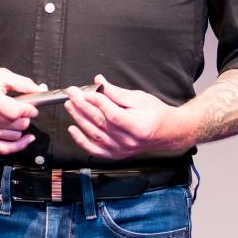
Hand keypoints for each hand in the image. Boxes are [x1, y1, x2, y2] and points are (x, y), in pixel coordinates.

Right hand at [0, 67, 46, 154]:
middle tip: (23, 111)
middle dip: (26, 118)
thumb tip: (40, 90)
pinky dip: (18, 146)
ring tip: (18, 120)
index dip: (30, 110)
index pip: (17, 112)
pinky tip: (25, 139)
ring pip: (13, 136)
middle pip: (17, 124)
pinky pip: (3, 149)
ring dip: (21, 129)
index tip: (32, 107)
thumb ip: (21, 82)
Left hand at [67, 75, 184, 159]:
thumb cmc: (156, 114)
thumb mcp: (139, 98)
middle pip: (100, 122)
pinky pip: (95, 149)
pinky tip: (73, 129)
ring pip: (94, 134)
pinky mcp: (116, 154)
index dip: (97, 102)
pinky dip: (81, 140)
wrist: (167, 132)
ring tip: (70, 106)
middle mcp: (128, 141)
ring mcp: (121, 150)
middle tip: (72, 94)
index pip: (111, 114)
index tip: (86, 91)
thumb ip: (117, 93)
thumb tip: (100, 83)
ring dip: (79, 119)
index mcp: (137, 126)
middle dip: (82, 106)